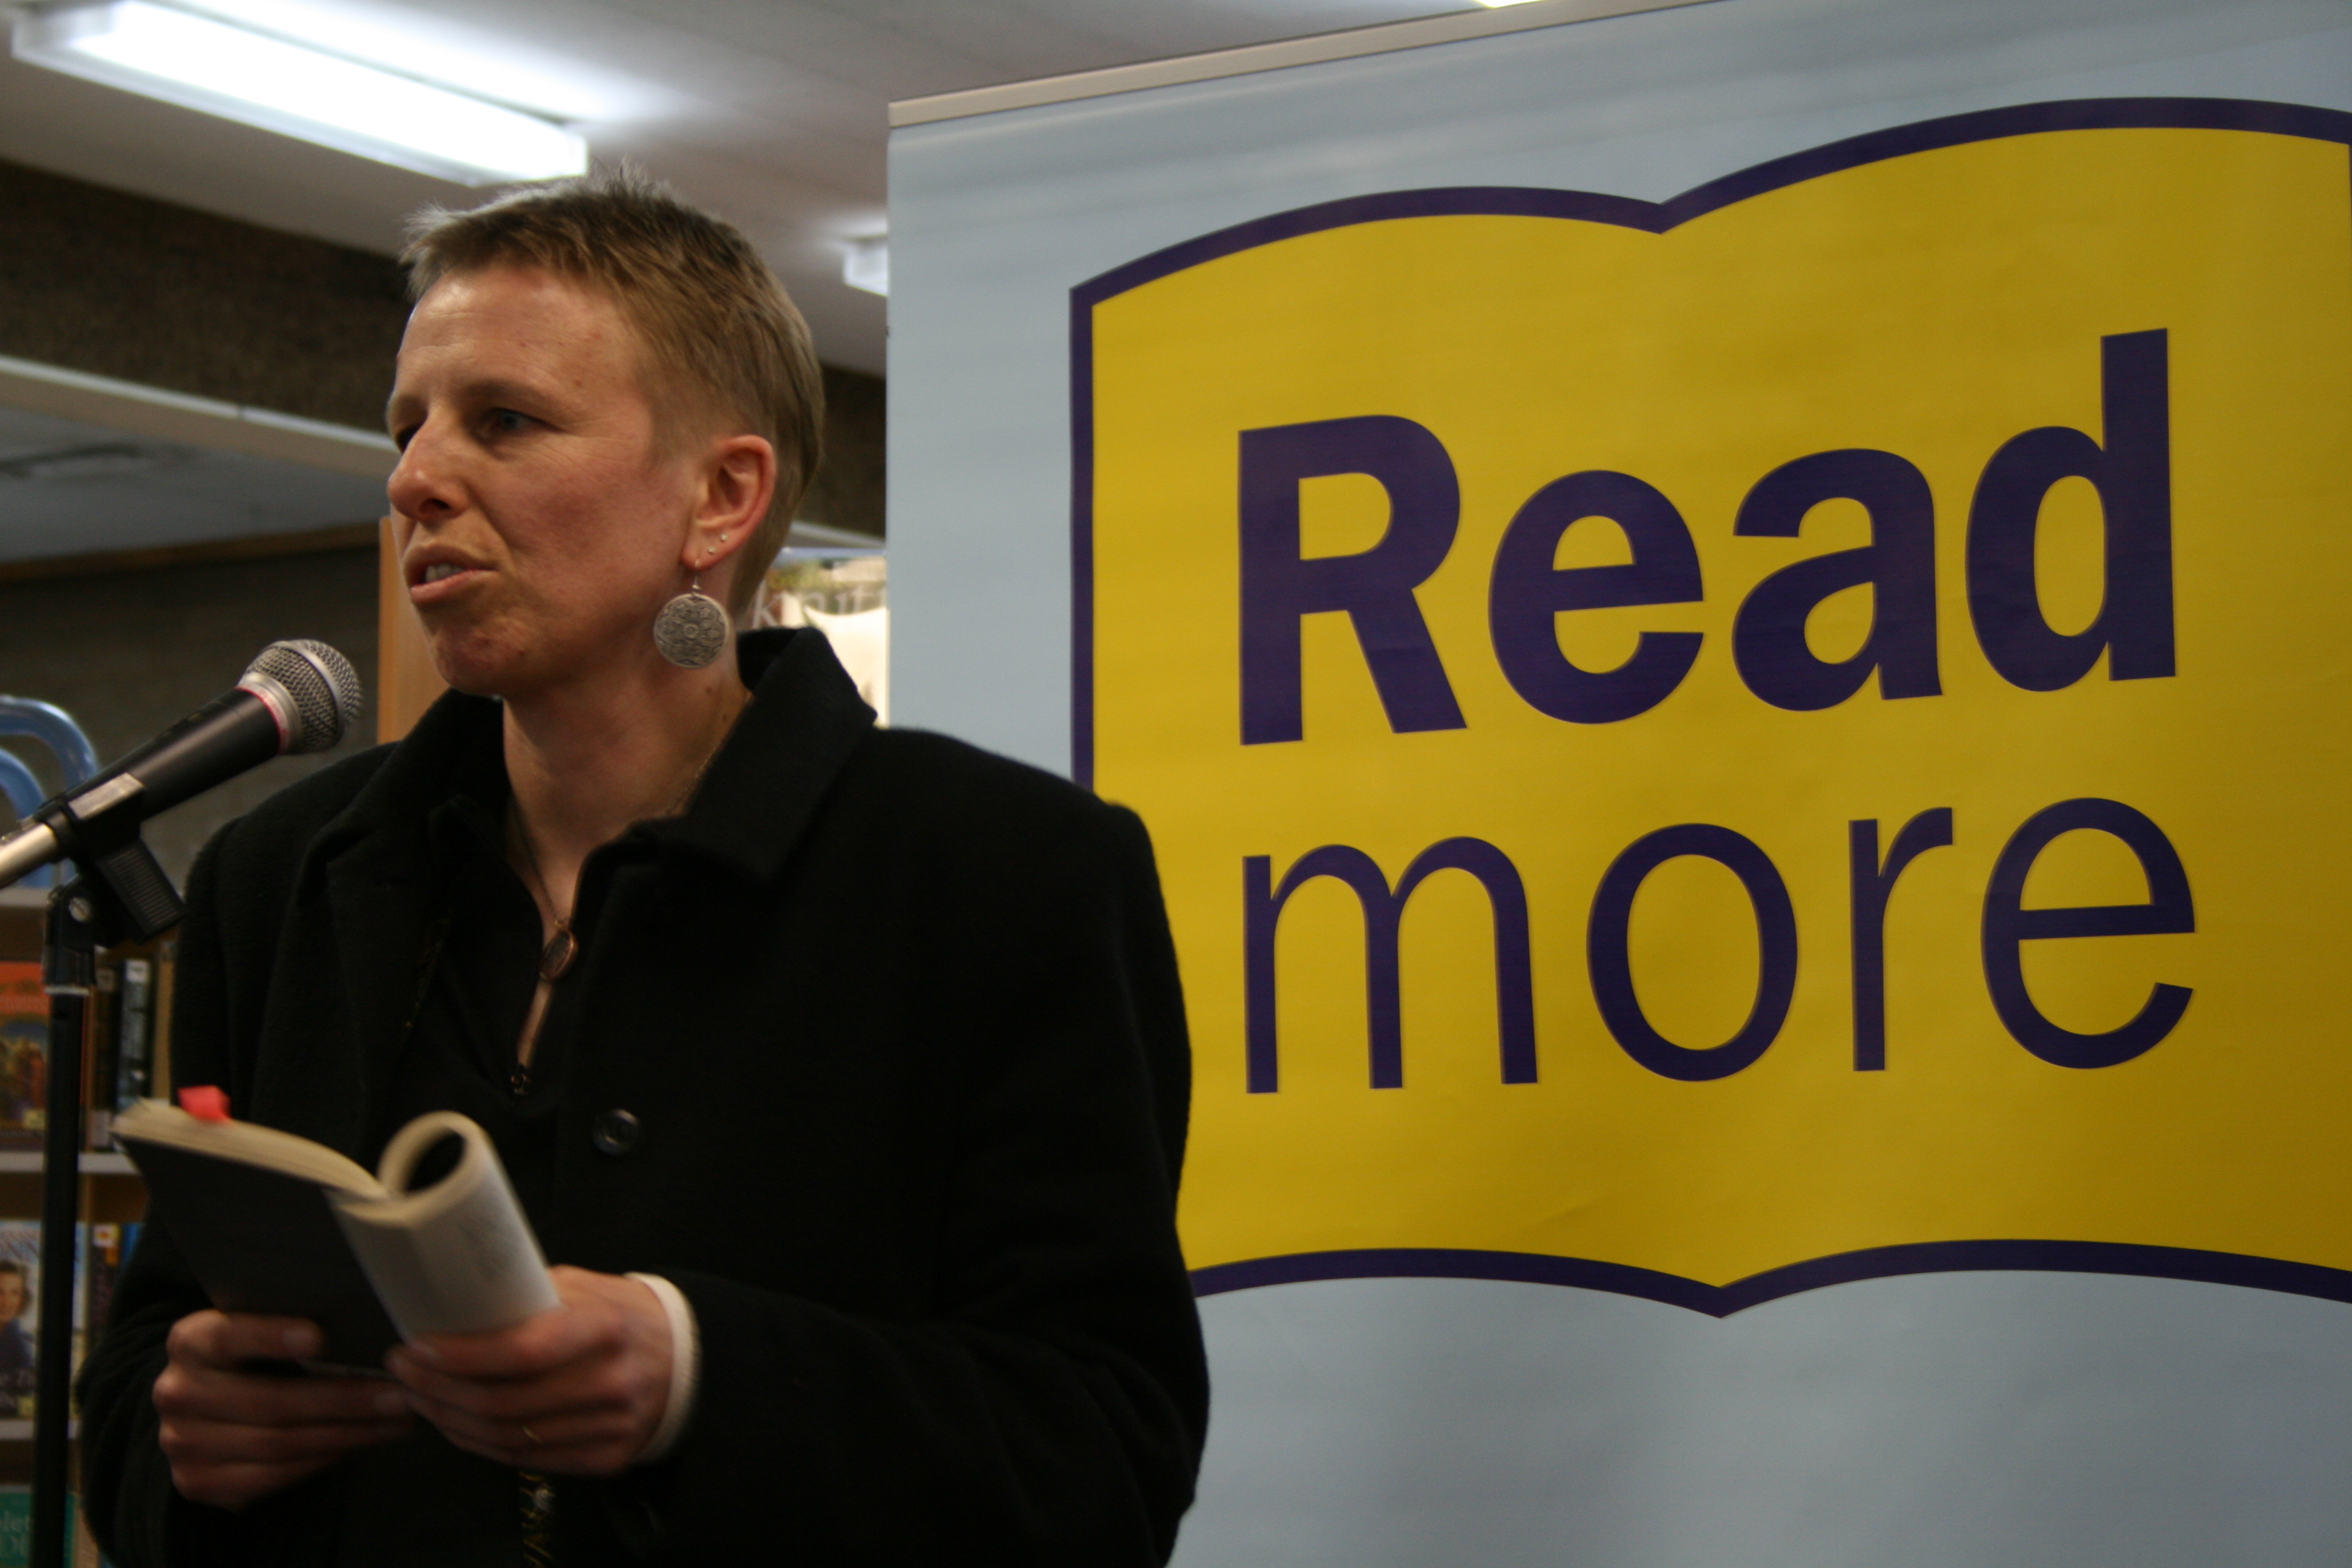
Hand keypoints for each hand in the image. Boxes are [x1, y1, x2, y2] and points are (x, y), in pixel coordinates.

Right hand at [152, 1312, 414, 1510]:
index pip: (228, 1336)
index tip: (319, 1337)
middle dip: (343, 1399)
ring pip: (277, 1444)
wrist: (205, 1405)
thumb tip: (363, 1320)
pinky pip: (270, 1476)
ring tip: (394, 1421)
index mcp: (191, 1341)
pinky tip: (358, 1443)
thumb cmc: (253, 1356)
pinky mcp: (197, 1481)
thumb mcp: (257, 1328)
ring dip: (346, 1434)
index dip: (271, 1337)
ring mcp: (182, 1442)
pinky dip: (322, 1460)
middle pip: (268, 1402)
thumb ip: (290, 1323)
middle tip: (398, 1393)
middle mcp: (178, 1392)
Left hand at [386, 1266, 671, 1475]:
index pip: (522, 1351)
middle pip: (505, 1403)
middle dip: (439, 1390)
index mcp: (605, 1327)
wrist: (684, 1358)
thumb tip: (456, 1306)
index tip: (418, 1347)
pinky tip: (457, 1423)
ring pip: (508, 1439)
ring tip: (420, 1397)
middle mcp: (612, 1381)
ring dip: (450, 1420)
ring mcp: (612, 1426)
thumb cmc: (620, 1316)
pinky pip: (527, 1461)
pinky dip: (481, 1444)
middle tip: (404, 1372)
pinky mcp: (607, 1458)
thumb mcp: (584, 1287)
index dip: (461, 1356)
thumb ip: (528, 1297)